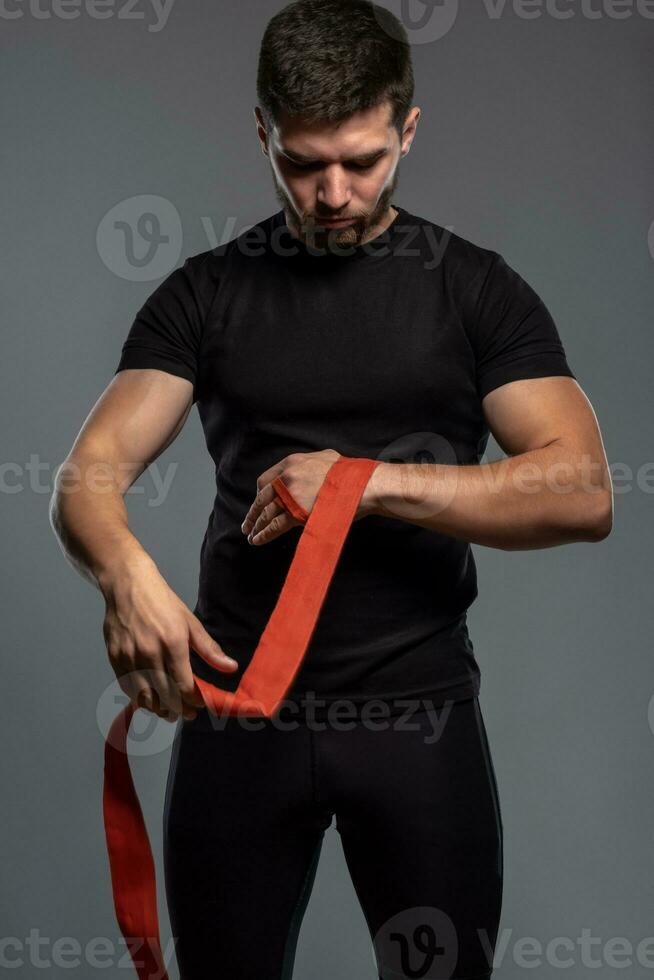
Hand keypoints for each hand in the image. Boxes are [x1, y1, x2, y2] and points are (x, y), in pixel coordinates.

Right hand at [101, 556, 238, 722]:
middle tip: (185, 714)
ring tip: (168, 710)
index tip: (198, 706)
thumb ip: (209, 649)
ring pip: (144, 697)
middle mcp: (150, 653)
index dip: (192, 701)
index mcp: (173, 643)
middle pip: (164, 697)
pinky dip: (139, 697)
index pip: (184, 686)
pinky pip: (127, 688)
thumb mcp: (190, 622)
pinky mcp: (114, 657)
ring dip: (157, 708)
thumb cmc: (162, 602)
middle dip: (178, 710)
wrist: (128, 585)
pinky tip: (149, 697)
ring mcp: (129, 657)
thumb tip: (231, 668)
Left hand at [241, 449, 378, 545]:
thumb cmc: (349, 474)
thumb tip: (308, 469)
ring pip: (266, 512)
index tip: (259, 503)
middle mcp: (287, 477)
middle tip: (247, 524)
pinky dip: (264, 534)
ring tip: (251, 536)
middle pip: (262, 497)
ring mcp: (290, 495)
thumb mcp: (326, 458)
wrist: (361, 486)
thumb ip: (310, 464)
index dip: (260, 494)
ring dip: (256, 525)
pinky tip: (258, 540)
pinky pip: (274, 525)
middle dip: (253, 512)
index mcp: (292, 463)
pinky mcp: (296, 513)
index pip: (266, 479)